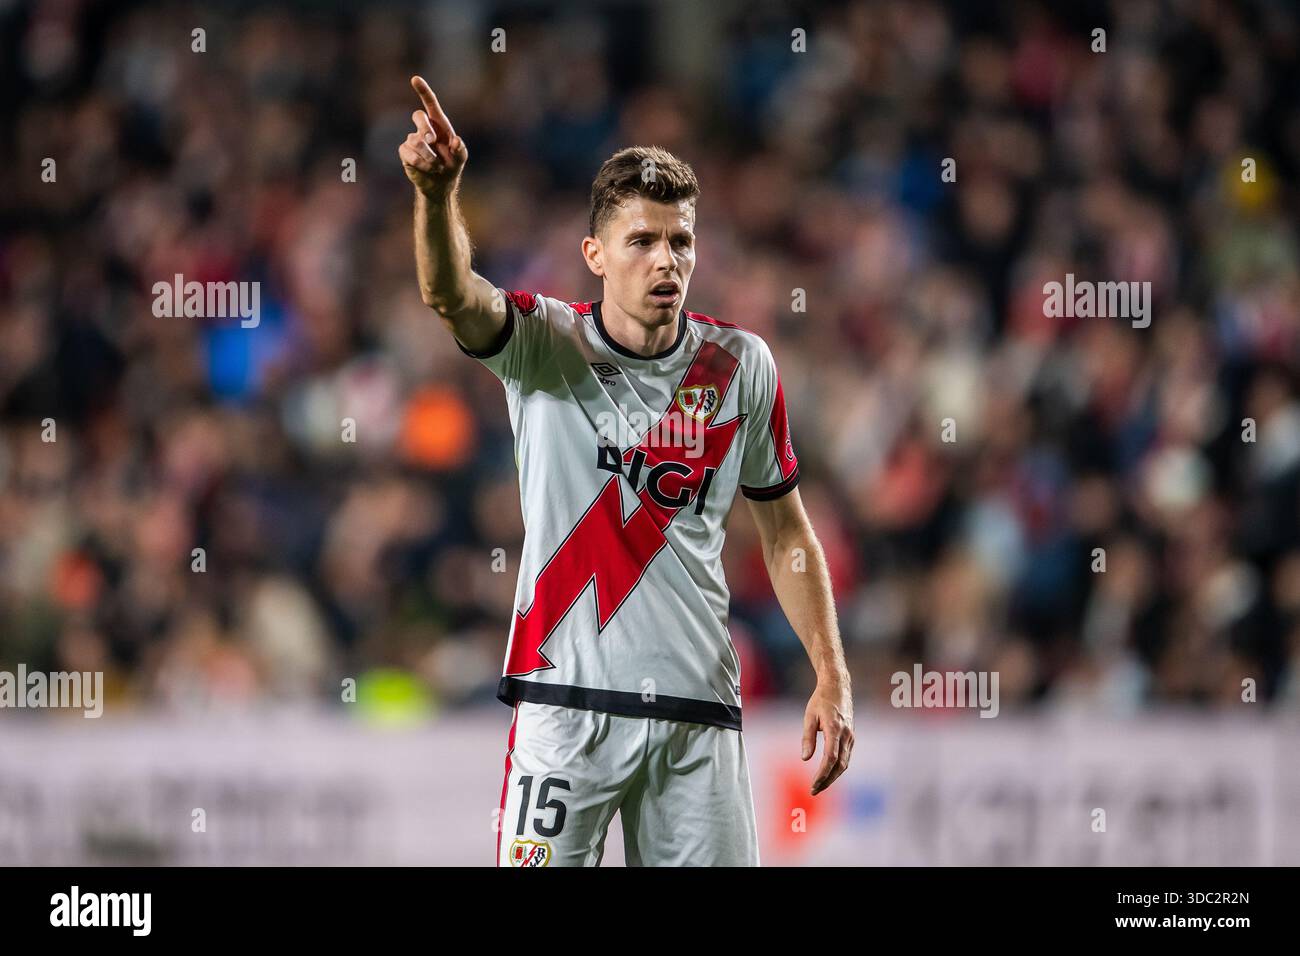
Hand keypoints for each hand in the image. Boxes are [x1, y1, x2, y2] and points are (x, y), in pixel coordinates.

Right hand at [399, 76, 467, 196]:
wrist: (440, 183)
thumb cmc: (452, 166)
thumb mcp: (460, 158)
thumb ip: (461, 150)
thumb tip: (456, 141)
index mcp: (439, 124)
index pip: (430, 103)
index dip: (423, 91)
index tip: (415, 79)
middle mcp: (424, 129)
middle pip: (418, 116)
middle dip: (425, 127)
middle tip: (432, 141)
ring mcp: (413, 139)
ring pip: (415, 140)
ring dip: (428, 155)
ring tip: (437, 166)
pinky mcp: (405, 152)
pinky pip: (409, 153)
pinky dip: (421, 162)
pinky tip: (429, 168)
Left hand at [801, 675, 852, 795]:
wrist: (838, 687)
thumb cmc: (821, 700)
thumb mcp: (809, 716)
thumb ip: (807, 737)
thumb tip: (805, 759)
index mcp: (834, 729)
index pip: (830, 758)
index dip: (822, 774)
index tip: (813, 785)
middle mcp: (846, 735)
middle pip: (839, 765)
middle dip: (827, 780)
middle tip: (814, 791)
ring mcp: (851, 736)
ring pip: (844, 763)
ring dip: (833, 777)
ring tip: (819, 786)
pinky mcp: (851, 737)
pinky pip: (846, 757)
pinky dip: (837, 768)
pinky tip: (828, 774)